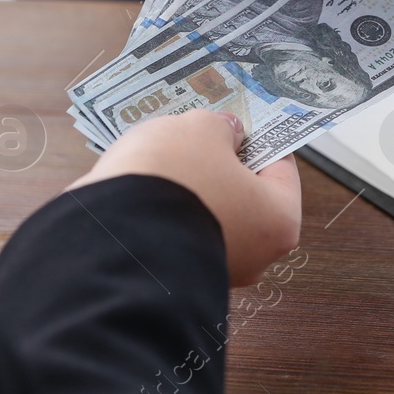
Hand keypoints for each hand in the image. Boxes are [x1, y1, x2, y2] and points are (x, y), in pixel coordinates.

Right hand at [69, 109, 300, 285]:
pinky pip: (179, 229)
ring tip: (167, 154)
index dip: (260, 137)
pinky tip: (149, 182)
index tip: (243, 120)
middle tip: (204, 134)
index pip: (281, 167)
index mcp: (279, 221)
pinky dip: (169, 206)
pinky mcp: (175, 273)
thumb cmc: (173, 180)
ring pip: (210, 212)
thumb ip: (220, 127)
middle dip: (223, 163)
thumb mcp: (200, 130)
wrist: (112, 233)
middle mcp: (254, 256)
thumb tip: (223, 133)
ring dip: (193, 184)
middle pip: (245, 193)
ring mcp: (213, 269)